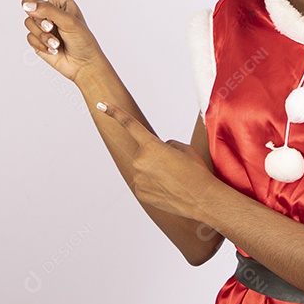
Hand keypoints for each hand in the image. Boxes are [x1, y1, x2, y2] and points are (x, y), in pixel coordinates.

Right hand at [16, 0, 106, 84]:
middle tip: (54, 28)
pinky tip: (54, 50)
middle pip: (28, 3)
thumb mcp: (69, 21)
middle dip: (40, 18)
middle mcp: (49, 9)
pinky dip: (41, 44)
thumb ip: (47, 10)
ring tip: (58, 42)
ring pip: (28, 22)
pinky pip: (29, 37)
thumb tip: (25, 4)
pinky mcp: (37, 39)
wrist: (83, 64)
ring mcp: (42, 24)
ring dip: (43, 35)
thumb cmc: (83, 40)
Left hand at [98, 101, 216, 220]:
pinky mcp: (140, 193)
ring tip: (174, 180)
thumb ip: (166, 145)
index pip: (130, 124)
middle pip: (144, 152)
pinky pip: (144, 183)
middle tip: (174, 167)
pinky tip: (169, 189)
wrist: (202, 199)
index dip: (115, 113)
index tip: (101, 105)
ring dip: (155, 171)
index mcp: (151, 145)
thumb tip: (157, 151)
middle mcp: (140, 161)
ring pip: (144, 168)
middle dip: (155, 156)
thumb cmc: (196, 171)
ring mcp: (138, 178)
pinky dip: (155, 185)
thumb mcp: (185, 149)